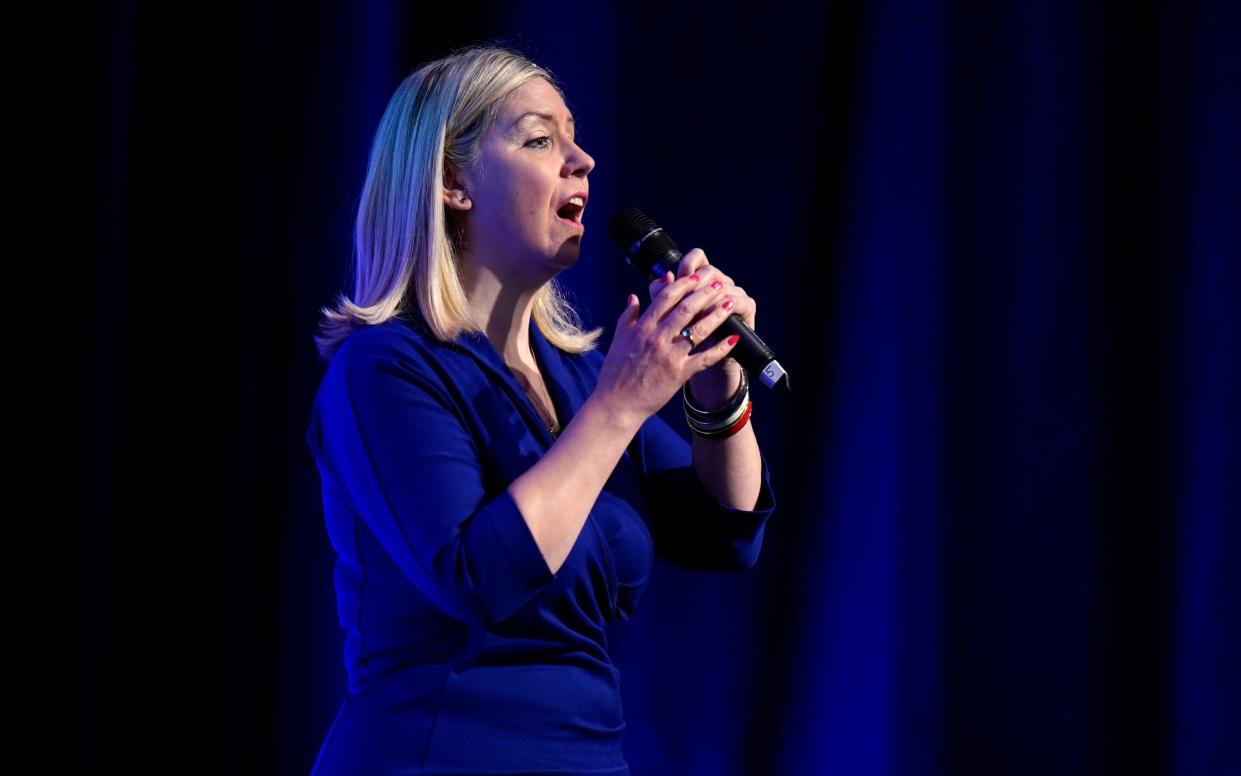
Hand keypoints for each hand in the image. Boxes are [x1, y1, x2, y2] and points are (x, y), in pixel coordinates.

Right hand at [593, 265, 742, 426]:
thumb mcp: (619, 339)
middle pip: (685, 309)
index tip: (695, 276)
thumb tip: (634, 296)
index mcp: (642, 328)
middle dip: (704, 294)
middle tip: (718, 283)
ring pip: (698, 330)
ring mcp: (669, 356)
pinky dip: (720, 348)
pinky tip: (734, 339)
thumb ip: (628, 316)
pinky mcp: (679, 374)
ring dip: (716, 315)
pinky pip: (704, 359)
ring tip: (730, 304)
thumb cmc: (616, 373)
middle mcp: (656, 339)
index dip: (683, 284)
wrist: (617, 404)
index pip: (665, 298)